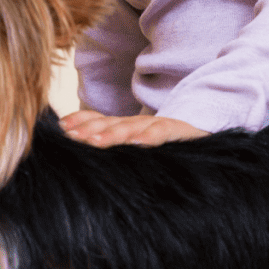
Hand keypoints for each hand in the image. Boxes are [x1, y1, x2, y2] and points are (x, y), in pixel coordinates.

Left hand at [59, 110, 207, 146]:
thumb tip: (85, 149)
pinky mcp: (177, 131)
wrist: (207, 135)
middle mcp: (138, 124)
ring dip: (112, 134)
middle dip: (88, 129)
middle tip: (70, 136)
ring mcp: (157, 126)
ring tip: (94, 141)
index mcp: (126, 127)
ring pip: (131, 128)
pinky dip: (149, 138)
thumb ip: (116, 145)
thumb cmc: (167, 147)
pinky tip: (137, 144)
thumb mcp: (138, 145)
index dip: (81, 121)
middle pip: (110, 124)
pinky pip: (161, 133)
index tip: (62, 127)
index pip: (100, 120)